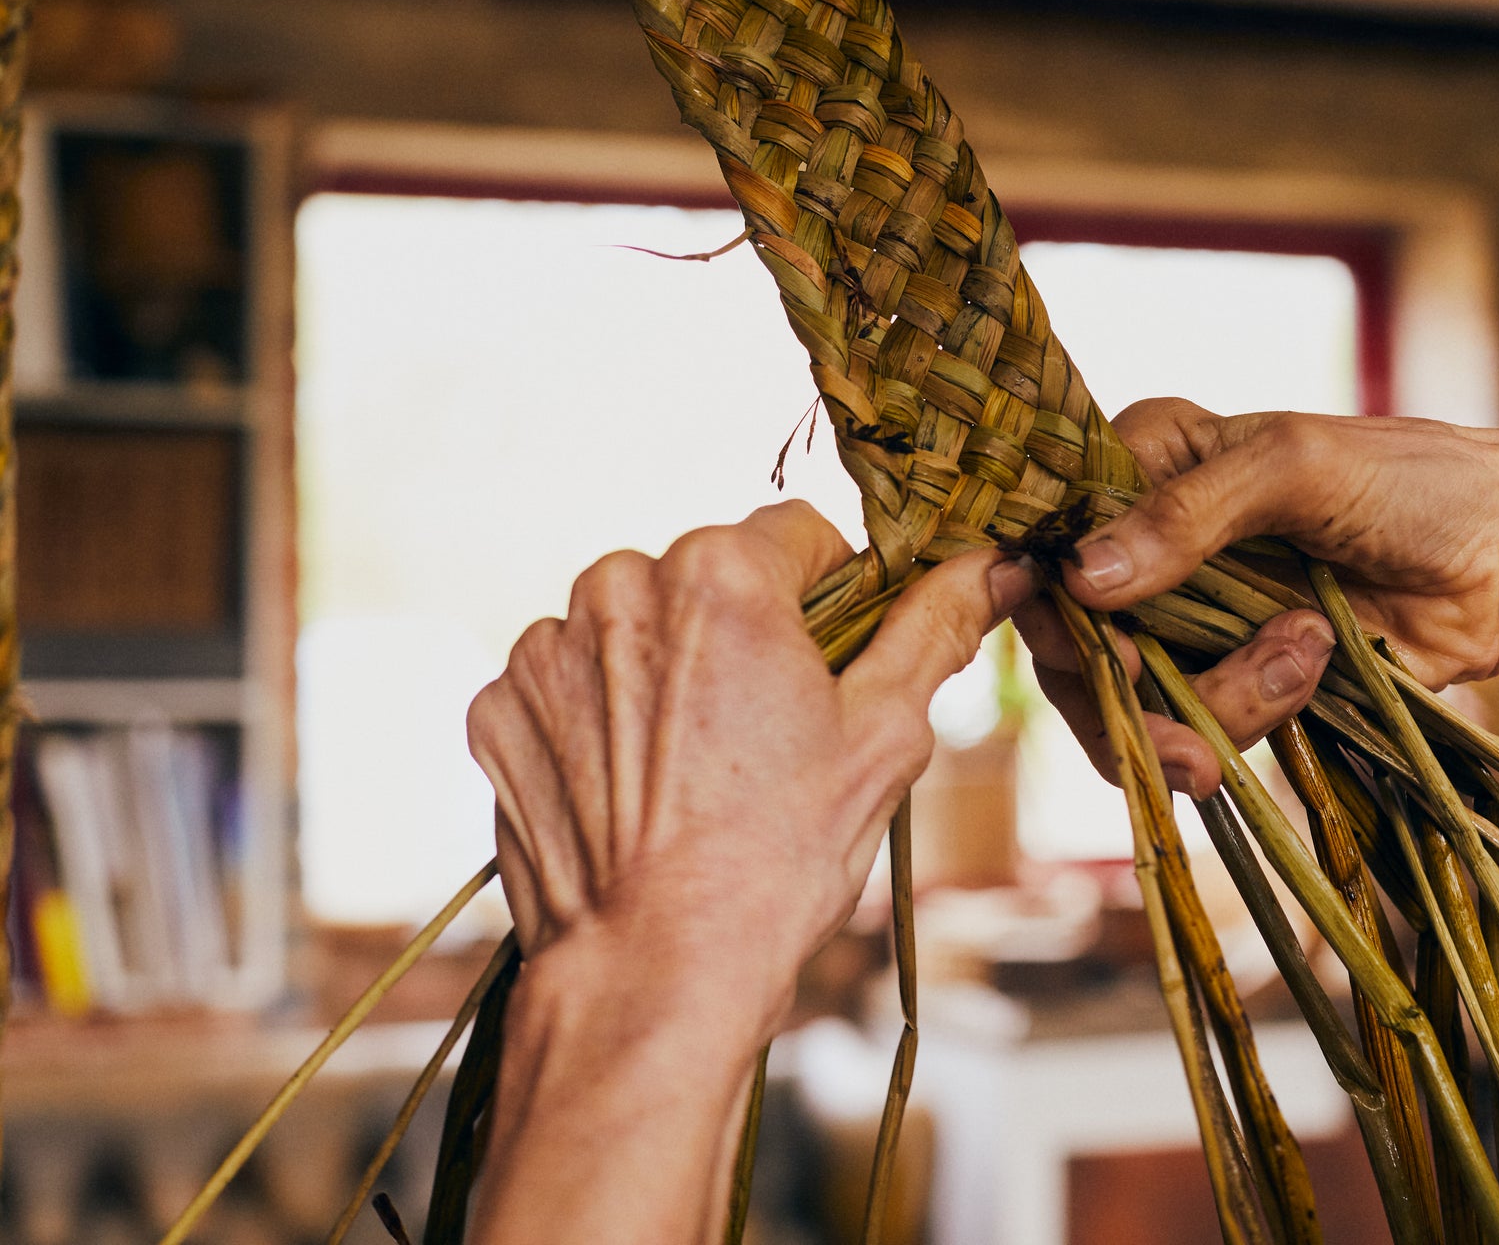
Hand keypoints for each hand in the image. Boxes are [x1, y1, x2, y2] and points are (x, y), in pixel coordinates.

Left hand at [467, 499, 1034, 1018]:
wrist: (650, 972)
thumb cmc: (779, 857)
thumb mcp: (885, 735)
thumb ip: (933, 628)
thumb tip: (991, 566)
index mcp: (719, 572)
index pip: (800, 536)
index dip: (834, 600)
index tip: (833, 671)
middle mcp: (616, 584)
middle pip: (709, 580)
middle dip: (744, 635)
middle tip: (769, 735)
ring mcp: (545, 649)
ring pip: (636, 628)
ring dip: (668, 673)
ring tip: (697, 772)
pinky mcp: (498, 709)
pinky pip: (570, 684)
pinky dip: (602, 721)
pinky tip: (637, 789)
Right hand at [1022, 399, 1498, 793]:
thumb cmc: (1412, 483)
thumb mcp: (1296, 469)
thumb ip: (1188, 515)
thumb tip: (1080, 579)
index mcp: (1146, 461)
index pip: (1047, 534)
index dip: (1048, 600)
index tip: (1096, 641)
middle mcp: (1146, 542)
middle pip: (1071, 642)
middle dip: (1125, 691)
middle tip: (1180, 720)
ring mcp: (1185, 619)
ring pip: (1130, 701)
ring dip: (1213, 699)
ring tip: (1306, 652)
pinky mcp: (1228, 681)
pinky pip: (1193, 729)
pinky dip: (1248, 714)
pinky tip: (1318, 662)